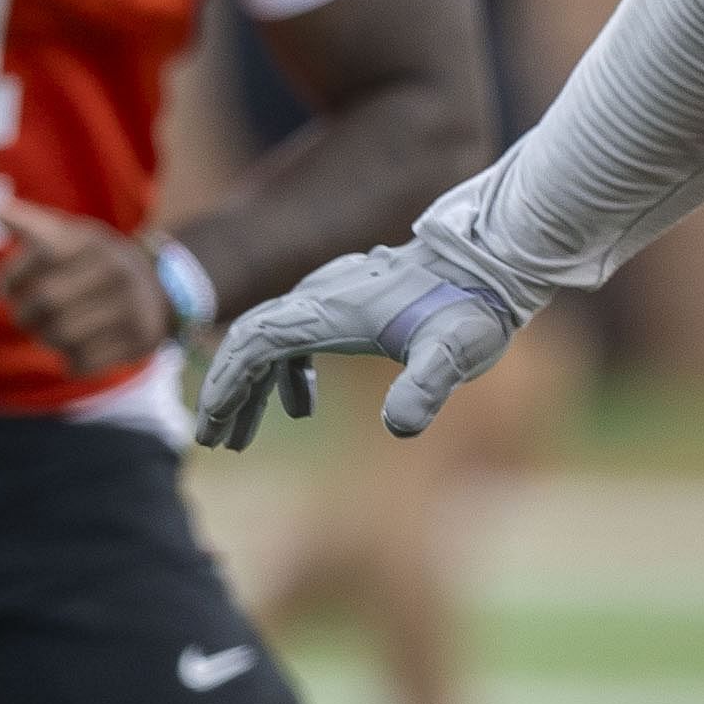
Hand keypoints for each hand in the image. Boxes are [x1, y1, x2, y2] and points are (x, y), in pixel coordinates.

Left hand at [0, 198, 180, 377]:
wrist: (160, 287)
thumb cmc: (95, 262)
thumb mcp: (70, 236)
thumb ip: (31, 224)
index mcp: (91, 240)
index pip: (39, 254)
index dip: (11, 278)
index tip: (1, 293)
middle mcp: (114, 268)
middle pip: (47, 301)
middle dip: (26, 315)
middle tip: (25, 318)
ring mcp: (131, 304)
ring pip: (64, 335)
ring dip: (47, 339)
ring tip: (50, 333)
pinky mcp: (140, 337)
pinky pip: (85, 362)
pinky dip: (71, 361)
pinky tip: (74, 350)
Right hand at [195, 243, 515, 448]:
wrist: (492, 263)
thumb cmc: (471, 309)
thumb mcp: (453, 352)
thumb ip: (427, 386)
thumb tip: (399, 427)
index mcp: (327, 310)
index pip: (254, 344)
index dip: (227, 385)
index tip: (211, 427)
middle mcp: (319, 297)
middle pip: (250, 342)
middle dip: (228, 392)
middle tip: (214, 441)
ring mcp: (331, 295)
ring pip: (271, 340)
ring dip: (253, 388)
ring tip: (242, 437)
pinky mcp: (348, 300)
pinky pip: (297, 336)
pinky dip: (286, 373)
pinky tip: (301, 408)